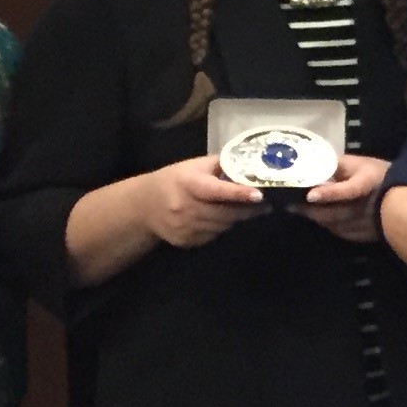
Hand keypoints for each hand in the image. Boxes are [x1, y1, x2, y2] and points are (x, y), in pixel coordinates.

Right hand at [136, 156, 264, 248]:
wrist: (143, 206)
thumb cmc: (174, 180)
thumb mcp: (193, 166)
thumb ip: (220, 165)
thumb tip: (249, 165)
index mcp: (188, 184)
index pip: (216, 191)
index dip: (238, 193)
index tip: (259, 195)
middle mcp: (185, 207)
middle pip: (225, 213)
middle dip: (247, 209)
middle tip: (264, 205)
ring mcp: (185, 227)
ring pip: (222, 226)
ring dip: (235, 218)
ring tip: (242, 209)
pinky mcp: (185, 241)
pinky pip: (213, 236)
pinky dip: (220, 227)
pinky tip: (218, 218)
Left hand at [294, 152, 388, 244]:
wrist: (406, 204)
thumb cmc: (383, 178)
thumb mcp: (364, 165)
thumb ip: (341, 165)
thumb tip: (317, 163)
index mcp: (368, 185)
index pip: (349, 190)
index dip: (330, 193)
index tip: (310, 195)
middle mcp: (365, 208)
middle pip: (333, 213)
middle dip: (310, 210)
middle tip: (291, 205)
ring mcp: (364, 224)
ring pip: (334, 224)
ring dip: (317, 218)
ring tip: (302, 212)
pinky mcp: (364, 236)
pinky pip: (341, 232)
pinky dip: (329, 226)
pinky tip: (323, 221)